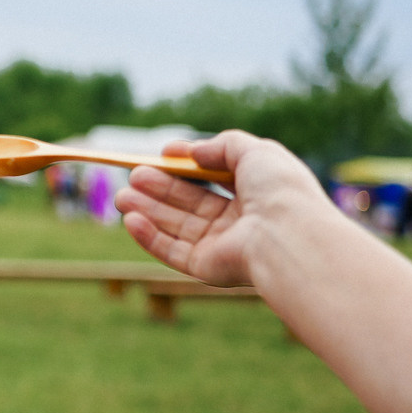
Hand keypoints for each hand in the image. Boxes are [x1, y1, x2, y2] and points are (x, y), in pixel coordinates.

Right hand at [117, 130, 332, 289]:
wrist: (289, 234)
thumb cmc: (279, 190)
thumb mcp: (255, 151)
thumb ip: (221, 145)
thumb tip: (190, 152)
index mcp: (255, 195)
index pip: (214, 180)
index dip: (187, 167)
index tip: (163, 154)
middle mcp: (239, 223)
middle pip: (190, 204)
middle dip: (160, 189)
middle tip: (133, 176)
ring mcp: (222, 246)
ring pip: (176, 227)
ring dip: (148, 211)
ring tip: (122, 196)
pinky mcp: (207, 267)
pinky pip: (172, 251)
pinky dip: (149, 238)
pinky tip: (131, 220)